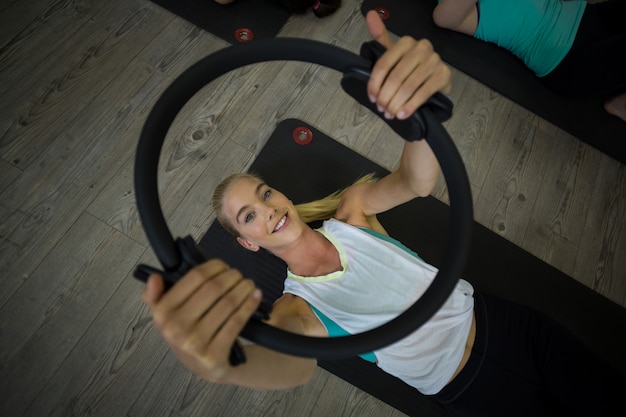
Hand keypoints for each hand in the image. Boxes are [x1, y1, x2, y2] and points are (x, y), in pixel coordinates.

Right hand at [142, 259, 260, 381]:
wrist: (206, 366)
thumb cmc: (187, 332)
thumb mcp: (167, 316)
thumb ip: (156, 296)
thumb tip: (154, 278)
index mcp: (161, 313)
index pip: (194, 277)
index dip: (213, 267)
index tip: (223, 266)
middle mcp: (175, 329)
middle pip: (213, 288)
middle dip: (231, 276)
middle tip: (238, 275)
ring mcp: (194, 343)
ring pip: (227, 303)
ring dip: (243, 288)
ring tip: (248, 284)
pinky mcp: (214, 355)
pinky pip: (237, 321)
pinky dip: (249, 305)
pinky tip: (255, 296)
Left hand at [365, 10, 451, 119]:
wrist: (434, 85)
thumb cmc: (409, 71)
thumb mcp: (393, 56)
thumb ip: (380, 38)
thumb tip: (371, 15)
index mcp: (405, 42)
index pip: (384, 64)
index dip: (375, 84)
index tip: (372, 98)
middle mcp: (421, 48)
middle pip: (395, 77)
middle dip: (386, 96)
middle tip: (381, 109)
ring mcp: (434, 61)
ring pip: (408, 86)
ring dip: (396, 104)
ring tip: (390, 114)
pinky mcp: (444, 75)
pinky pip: (423, 93)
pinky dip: (410, 106)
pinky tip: (403, 114)